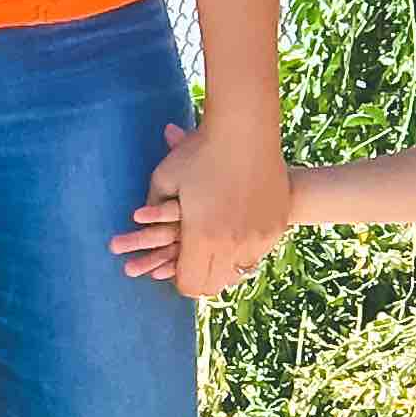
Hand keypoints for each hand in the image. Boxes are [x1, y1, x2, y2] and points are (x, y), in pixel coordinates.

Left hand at [123, 114, 288, 298]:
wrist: (246, 131)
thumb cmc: (200, 152)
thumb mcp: (164, 178)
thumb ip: (151, 207)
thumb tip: (139, 224)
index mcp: (201, 238)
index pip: (189, 283)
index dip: (178, 280)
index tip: (173, 270)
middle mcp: (232, 246)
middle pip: (214, 284)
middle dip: (199, 279)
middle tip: (191, 268)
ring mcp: (258, 239)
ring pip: (238, 272)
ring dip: (223, 267)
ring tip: (212, 256)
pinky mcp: (275, 228)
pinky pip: (257, 255)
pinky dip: (244, 253)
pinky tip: (235, 241)